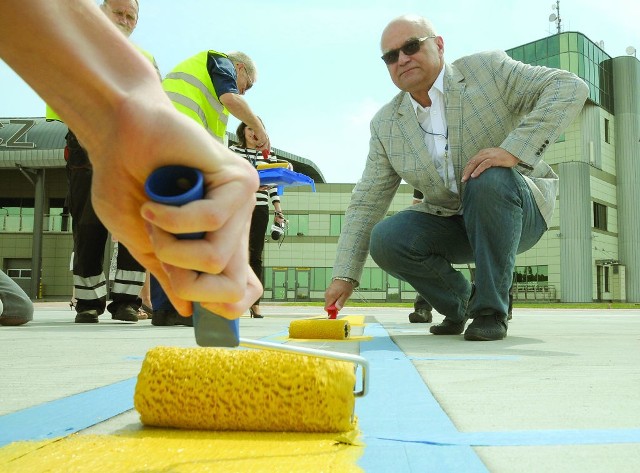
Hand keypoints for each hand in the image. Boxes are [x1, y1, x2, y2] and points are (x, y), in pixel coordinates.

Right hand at [89, 98, 262, 318]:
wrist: (118, 135)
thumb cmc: (126, 183)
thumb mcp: (140, 241)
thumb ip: (166, 274)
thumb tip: (188, 309)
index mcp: (217, 243)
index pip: (243, 293)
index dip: (220, 307)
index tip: (184, 290)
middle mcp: (236, 229)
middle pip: (233, 290)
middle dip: (185, 281)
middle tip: (159, 251)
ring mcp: (242, 206)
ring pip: (216, 259)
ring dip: (170, 246)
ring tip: (153, 215)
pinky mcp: (239, 181)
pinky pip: (210, 220)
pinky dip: (172, 218)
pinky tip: (154, 201)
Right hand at [324, 279, 353, 310]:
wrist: (345, 277)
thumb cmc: (346, 286)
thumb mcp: (345, 295)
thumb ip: (341, 302)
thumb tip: (337, 309)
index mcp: (330, 296)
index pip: (327, 308)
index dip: (331, 311)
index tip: (337, 311)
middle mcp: (327, 295)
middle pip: (328, 305)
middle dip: (334, 306)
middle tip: (341, 303)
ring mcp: (327, 292)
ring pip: (329, 302)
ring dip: (334, 302)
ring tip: (341, 297)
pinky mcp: (328, 290)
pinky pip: (330, 297)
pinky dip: (334, 298)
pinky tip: (339, 295)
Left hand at [461, 147, 518, 181]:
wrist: (515, 151)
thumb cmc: (506, 156)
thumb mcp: (494, 158)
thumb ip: (488, 162)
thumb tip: (483, 171)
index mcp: (483, 153)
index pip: (471, 161)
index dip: (466, 169)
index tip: (464, 176)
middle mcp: (484, 153)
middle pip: (471, 162)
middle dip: (465, 171)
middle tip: (462, 180)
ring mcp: (489, 155)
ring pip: (475, 163)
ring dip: (468, 172)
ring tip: (465, 179)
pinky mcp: (494, 159)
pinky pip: (483, 165)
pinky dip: (477, 170)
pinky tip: (474, 176)